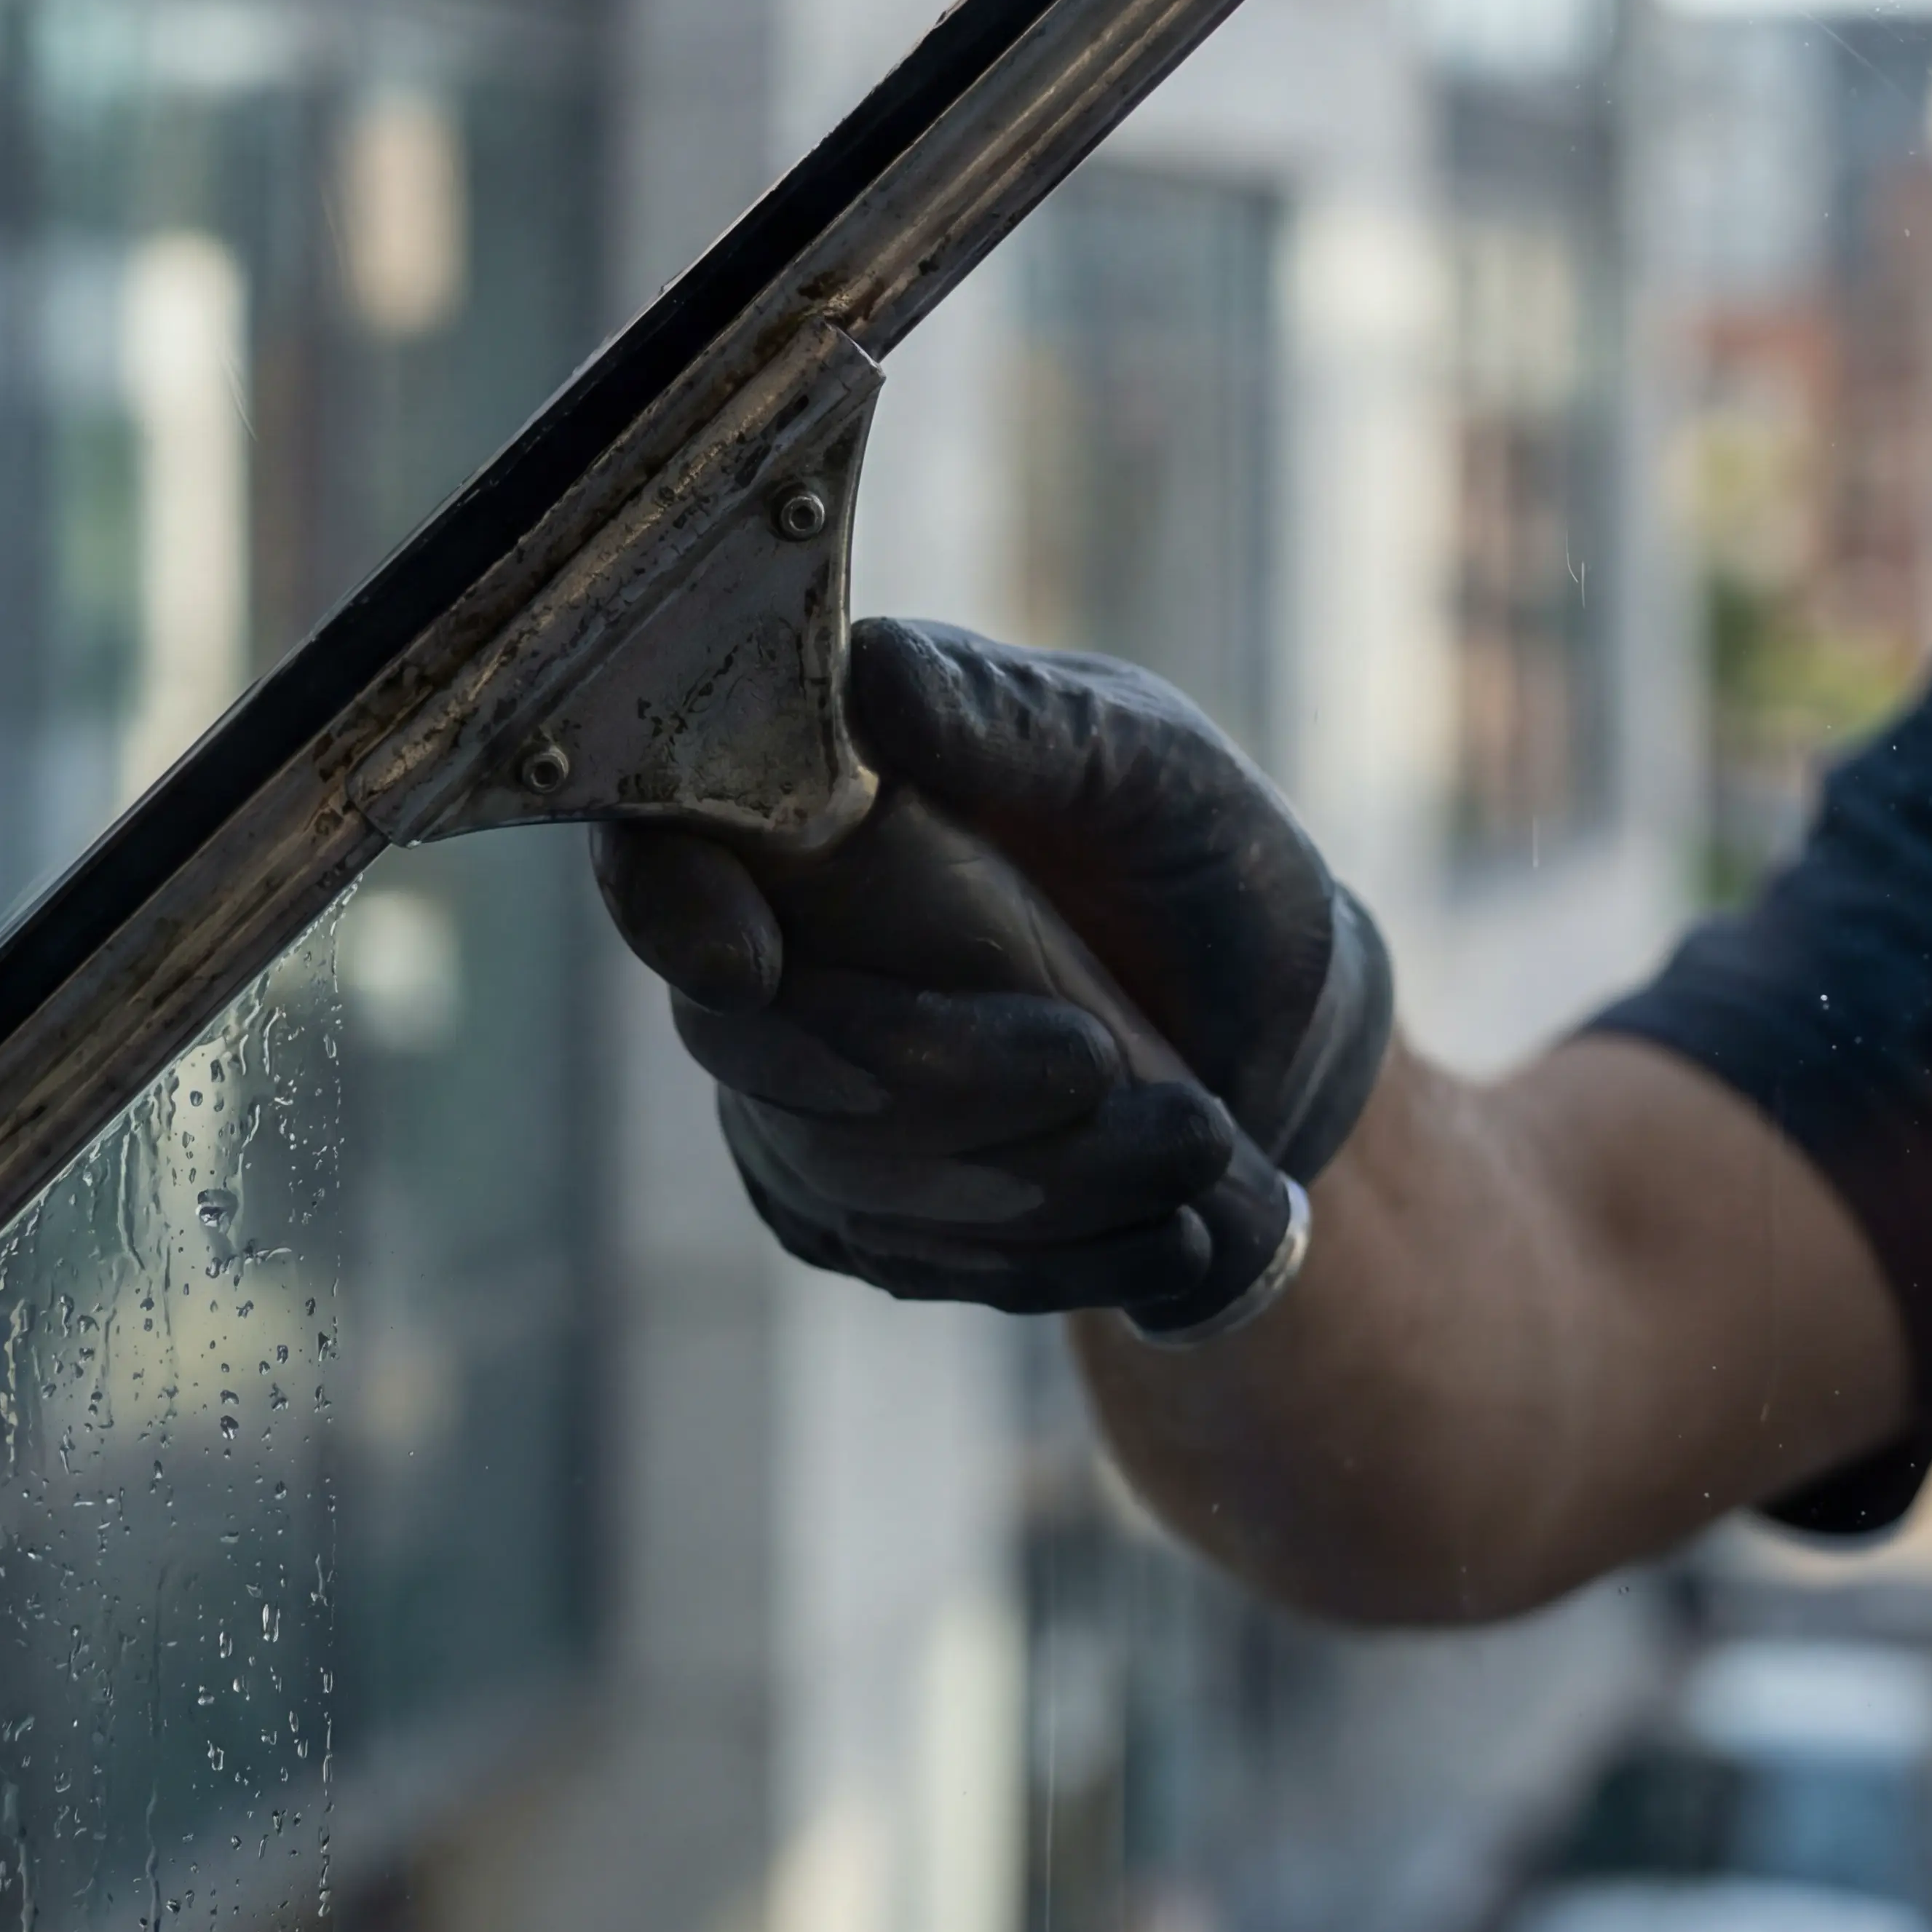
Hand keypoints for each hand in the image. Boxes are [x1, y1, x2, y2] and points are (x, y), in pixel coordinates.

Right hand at [590, 618, 1391, 1331]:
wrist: (1274, 1009)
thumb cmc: (1188, 836)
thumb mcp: (1132, 752)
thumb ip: (1001, 715)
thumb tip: (866, 673)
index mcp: (795, 802)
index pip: (657, 850)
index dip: (668, 909)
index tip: (748, 965)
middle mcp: (771, 945)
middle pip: (750, 1045)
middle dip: (931, 1072)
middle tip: (1100, 1058)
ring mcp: (799, 1089)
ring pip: (841, 1175)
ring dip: (1028, 1181)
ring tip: (1198, 1139)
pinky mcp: (860, 1206)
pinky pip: (907, 1258)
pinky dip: (1049, 1252)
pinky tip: (1174, 1227)